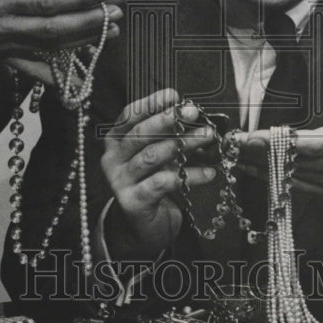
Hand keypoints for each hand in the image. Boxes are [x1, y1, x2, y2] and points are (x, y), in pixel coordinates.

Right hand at [0, 0, 123, 55]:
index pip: (47, 1)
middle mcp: (1, 26)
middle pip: (56, 29)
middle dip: (93, 20)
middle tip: (121, 10)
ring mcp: (1, 44)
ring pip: (50, 47)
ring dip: (84, 39)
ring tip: (114, 30)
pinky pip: (32, 66)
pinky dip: (57, 69)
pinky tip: (80, 66)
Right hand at [100, 89, 216, 258]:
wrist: (141, 227)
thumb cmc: (151, 183)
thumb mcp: (157, 156)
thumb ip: (167, 136)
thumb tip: (193, 114)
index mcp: (115, 141)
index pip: (129, 116)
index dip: (151, 103)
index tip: (174, 95)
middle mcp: (112, 159)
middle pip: (140, 134)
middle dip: (168, 120)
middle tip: (193, 111)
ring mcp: (120, 181)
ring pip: (153, 156)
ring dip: (184, 144)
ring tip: (208, 135)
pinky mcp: (133, 202)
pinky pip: (165, 183)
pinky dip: (190, 176)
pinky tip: (210, 172)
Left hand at [236, 75, 322, 203]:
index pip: (315, 144)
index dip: (283, 141)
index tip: (255, 136)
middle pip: (298, 161)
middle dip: (262, 153)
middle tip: (234, 143)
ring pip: (294, 176)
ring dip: (262, 166)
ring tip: (234, 155)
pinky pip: (298, 186)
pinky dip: (273, 177)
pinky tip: (251, 168)